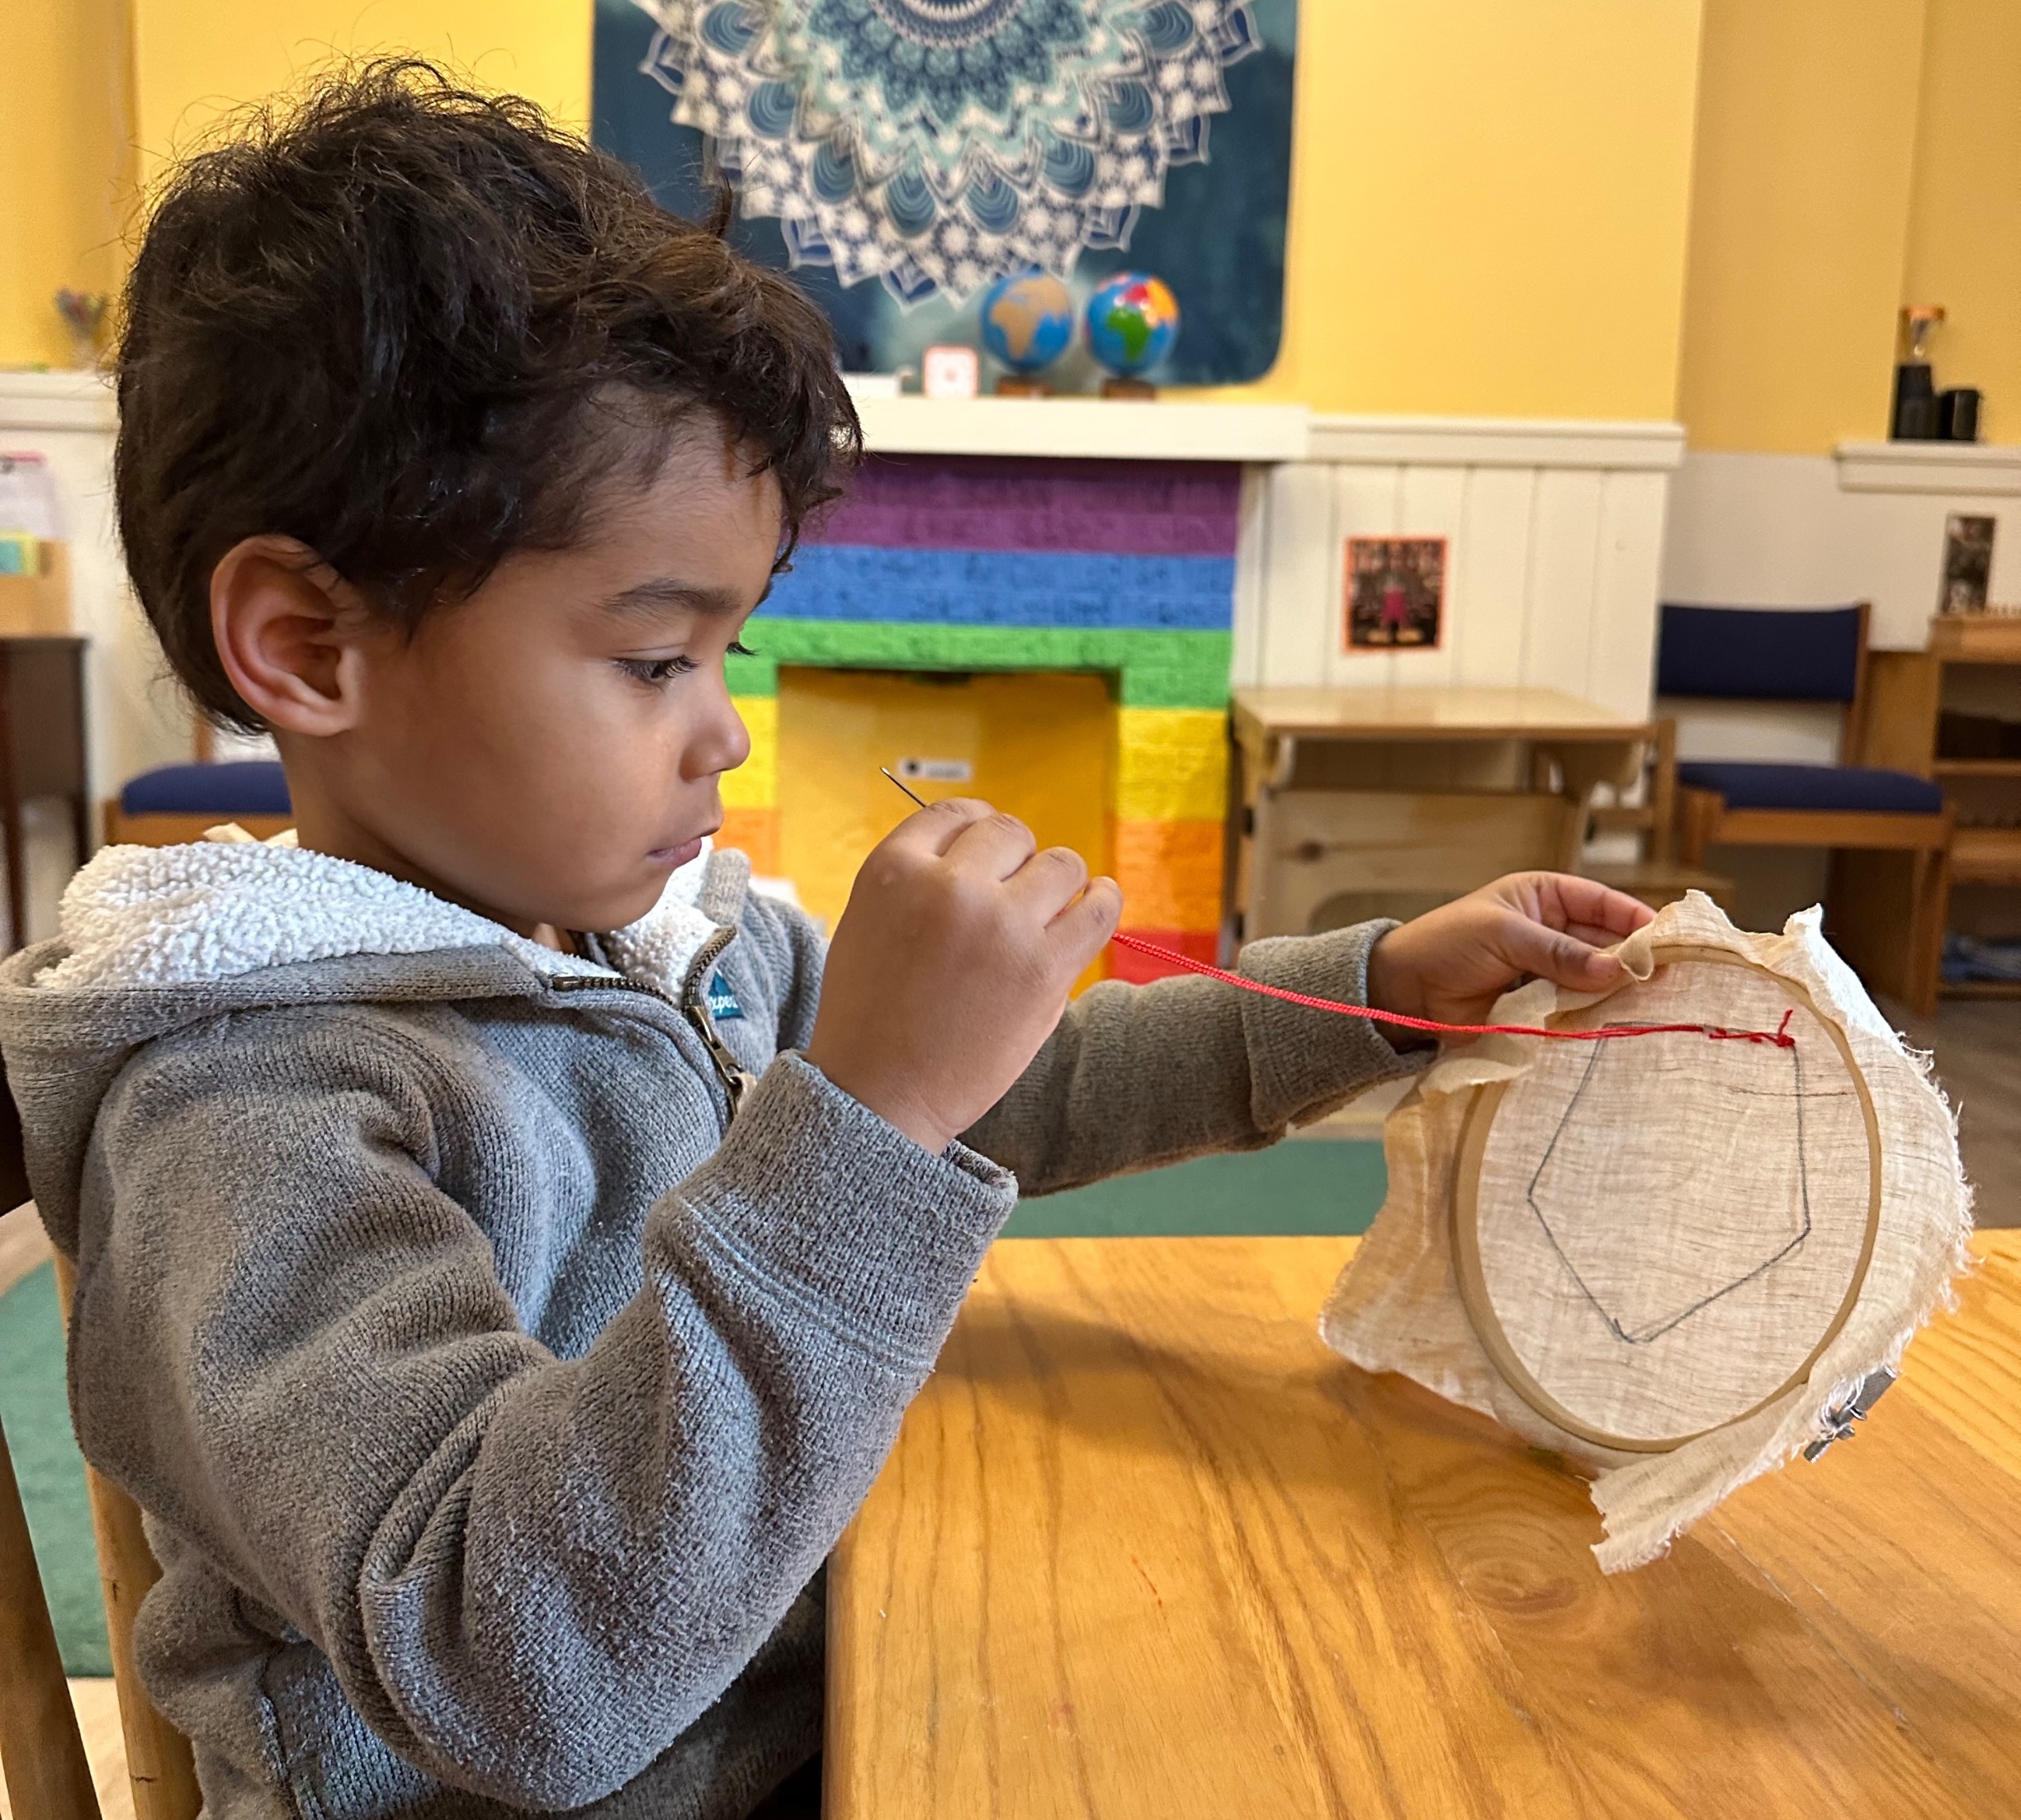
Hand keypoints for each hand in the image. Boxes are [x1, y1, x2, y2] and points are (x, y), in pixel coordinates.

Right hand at [805, 799, 1121, 1152]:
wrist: (879, 1097)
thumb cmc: (870, 1017)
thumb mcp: (867, 922)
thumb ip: (918, 881)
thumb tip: (988, 850)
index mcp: (894, 870)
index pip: (955, 813)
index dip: (977, 830)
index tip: (989, 851)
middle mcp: (948, 886)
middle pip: (1009, 833)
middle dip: (1014, 858)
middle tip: (1011, 895)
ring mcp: (1000, 925)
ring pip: (1060, 864)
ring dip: (1057, 882)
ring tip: (1049, 908)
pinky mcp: (1043, 969)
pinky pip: (1098, 908)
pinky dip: (1104, 899)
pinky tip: (1099, 900)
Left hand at [1365, 873, 1654, 1037]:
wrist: (1405, 992)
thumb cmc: (1447, 944)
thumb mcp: (1504, 935)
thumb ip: (1558, 952)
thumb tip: (1616, 969)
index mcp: (1546, 897)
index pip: (1603, 903)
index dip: (1636, 920)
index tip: (1668, 941)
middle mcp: (1555, 932)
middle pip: (1608, 944)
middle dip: (1634, 960)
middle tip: (1669, 981)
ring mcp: (1551, 972)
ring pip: (1598, 980)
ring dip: (1619, 992)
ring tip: (1653, 1005)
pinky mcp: (1543, 1008)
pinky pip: (1579, 1010)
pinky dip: (1596, 1017)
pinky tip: (1620, 1025)